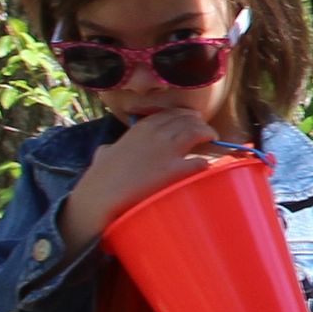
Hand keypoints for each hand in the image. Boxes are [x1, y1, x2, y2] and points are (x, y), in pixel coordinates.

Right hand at [60, 107, 220, 246]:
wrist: (99, 197)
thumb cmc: (99, 180)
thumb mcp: (102, 156)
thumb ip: (108, 150)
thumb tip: (106, 151)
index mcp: (140, 129)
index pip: (170, 113)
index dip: (183, 116)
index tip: (190, 120)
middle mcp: (156, 134)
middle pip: (187, 119)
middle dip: (198, 123)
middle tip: (204, 131)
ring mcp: (166, 151)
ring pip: (197, 132)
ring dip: (207, 134)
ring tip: (213, 139)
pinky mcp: (174, 171)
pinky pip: (198, 162)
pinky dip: (204, 163)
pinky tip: (205, 166)